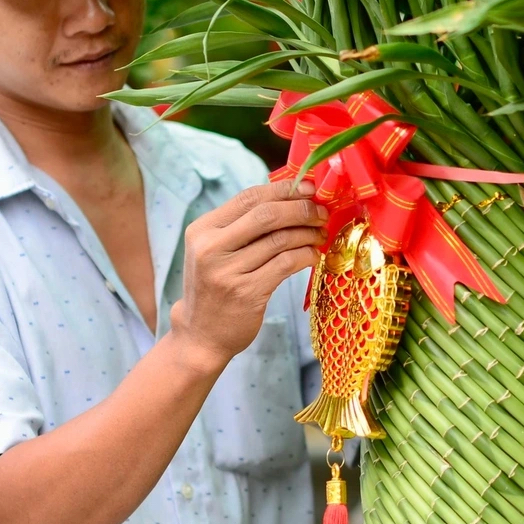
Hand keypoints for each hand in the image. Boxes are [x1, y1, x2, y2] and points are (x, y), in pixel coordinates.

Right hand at [168, 179, 324, 368]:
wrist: (201, 335)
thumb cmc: (215, 287)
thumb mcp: (215, 250)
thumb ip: (242, 225)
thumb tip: (291, 196)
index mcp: (202, 230)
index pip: (248, 198)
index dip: (284, 189)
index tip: (310, 188)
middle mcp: (211, 248)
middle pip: (267, 215)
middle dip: (301, 209)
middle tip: (322, 212)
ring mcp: (227, 272)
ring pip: (280, 240)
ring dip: (308, 233)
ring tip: (320, 234)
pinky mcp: (247, 293)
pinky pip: (286, 264)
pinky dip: (306, 256)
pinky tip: (313, 256)